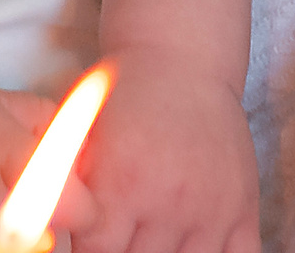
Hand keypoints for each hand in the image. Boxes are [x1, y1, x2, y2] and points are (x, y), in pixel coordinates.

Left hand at [74, 48, 259, 252]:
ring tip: (148, 239)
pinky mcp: (245, 210)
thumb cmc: (124, 97)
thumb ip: (71, 185)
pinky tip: (188, 246)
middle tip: (118, 237)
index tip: (87, 239)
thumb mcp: (84, 136)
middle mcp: (169, 202)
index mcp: (122, 184)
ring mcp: (212, 210)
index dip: (86, 251)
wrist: (180, 61)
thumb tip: (49, 224)